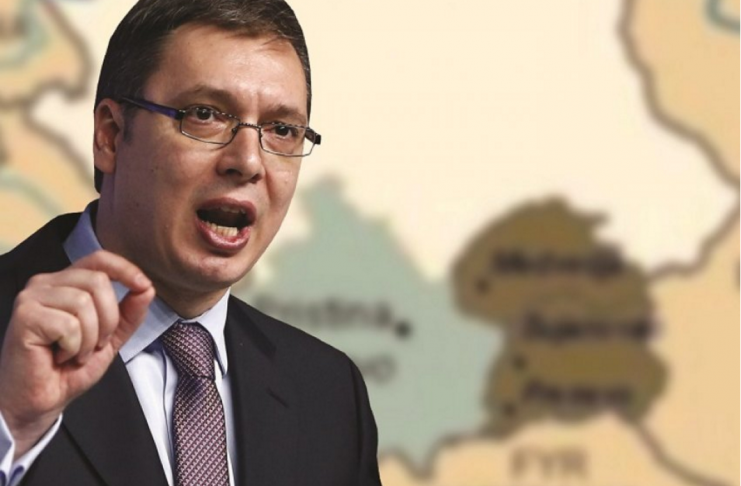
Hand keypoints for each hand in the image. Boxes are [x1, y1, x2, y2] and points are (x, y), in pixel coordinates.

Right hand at [0, 250, 154, 458]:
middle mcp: (46, 283)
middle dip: (108, 319)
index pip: (99, 258)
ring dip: (90, 337)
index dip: (125, 269)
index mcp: (66, 283)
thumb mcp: (110, 337)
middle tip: (95, 343)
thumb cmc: (67, 368)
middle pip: (97, 281)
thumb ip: (129, 313)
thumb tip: (147, 289)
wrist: (39, 401)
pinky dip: (74, 346)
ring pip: (84, 303)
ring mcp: (32, 297)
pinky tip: (59, 356)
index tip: (144, 286)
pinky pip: (69, 324)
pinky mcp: (24, 316)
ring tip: (75, 352)